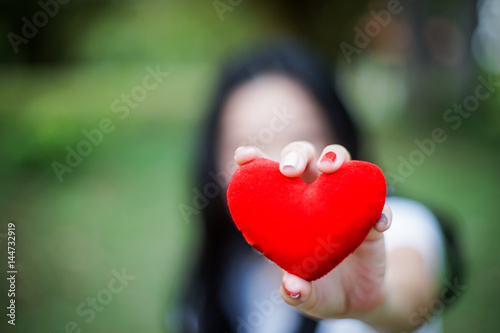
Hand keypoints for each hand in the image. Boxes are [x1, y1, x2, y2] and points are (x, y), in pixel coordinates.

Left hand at [234, 141, 391, 318]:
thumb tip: (291, 287)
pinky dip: (381, 210)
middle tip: (290, 170)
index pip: (267, 179)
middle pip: (304, 158)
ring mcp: (343, 203)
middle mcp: (314, 198)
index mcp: (288, 212)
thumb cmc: (322, 291)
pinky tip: (379, 224)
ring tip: (330, 169)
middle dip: (296, 155)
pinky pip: (379, 205)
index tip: (243, 157)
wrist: (360, 300)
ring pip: (340, 164)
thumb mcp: (309, 297)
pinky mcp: (371, 217)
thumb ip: (298, 293)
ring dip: (335, 157)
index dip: (253, 162)